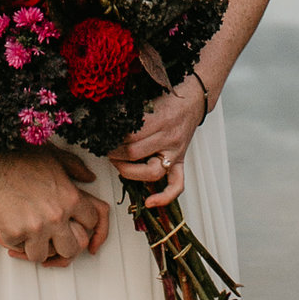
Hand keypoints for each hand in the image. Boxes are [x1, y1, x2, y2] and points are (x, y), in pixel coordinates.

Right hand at [0, 147, 110, 264]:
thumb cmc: (20, 154)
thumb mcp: (54, 156)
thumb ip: (75, 167)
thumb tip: (89, 177)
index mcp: (70, 197)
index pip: (91, 223)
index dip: (82, 224)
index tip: (72, 223)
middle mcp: (56, 215)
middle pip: (71, 249)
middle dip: (60, 244)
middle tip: (49, 237)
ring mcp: (36, 227)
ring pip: (41, 255)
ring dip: (33, 246)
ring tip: (26, 234)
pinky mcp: (14, 232)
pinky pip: (16, 247)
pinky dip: (10, 238)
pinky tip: (7, 224)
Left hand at [109, 73, 205, 208]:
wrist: (195, 97)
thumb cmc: (170, 97)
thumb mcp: (147, 98)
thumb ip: (128, 109)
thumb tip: (104, 118)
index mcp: (160, 119)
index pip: (130, 135)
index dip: (112, 139)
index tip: (103, 137)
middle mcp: (169, 138)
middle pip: (135, 153)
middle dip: (115, 153)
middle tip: (106, 148)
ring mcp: (176, 152)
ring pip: (152, 172)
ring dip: (129, 171)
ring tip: (117, 164)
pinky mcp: (181, 161)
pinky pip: (177, 184)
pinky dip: (164, 197)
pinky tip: (150, 202)